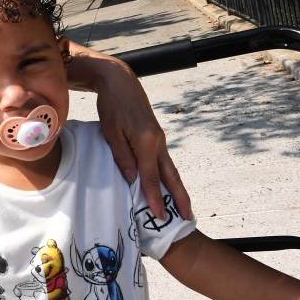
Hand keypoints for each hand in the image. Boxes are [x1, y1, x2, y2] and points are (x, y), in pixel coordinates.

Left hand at [93, 58, 192, 219]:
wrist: (120, 82)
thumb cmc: (112, 105)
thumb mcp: (111, 132)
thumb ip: (123, 157)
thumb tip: (133, 180)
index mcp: (146, 141)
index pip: (151, 177)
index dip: (155, 198)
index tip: (160, 216)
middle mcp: (158, 141)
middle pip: (171, 175)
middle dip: (180, 198)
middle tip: (187, 217)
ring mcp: (159, 138)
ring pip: (169, 168)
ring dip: (176, 188)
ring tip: (182, 206)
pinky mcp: (156, 136)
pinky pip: (163, 160)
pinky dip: (167, 176)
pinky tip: (167, 185)